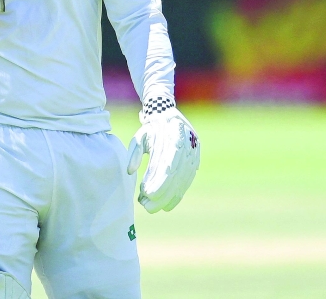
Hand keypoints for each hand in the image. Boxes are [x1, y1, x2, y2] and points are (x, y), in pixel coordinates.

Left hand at [127, 98, 199, 212]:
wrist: (169, 117)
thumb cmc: (150, 129)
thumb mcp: (140, 137)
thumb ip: (134, 152)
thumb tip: (130, 171)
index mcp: (172, 137)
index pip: (167, 164)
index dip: (158, 181)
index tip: (145, 193)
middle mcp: (187, 147)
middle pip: (175, 176)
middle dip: (161, 194)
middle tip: (146, 206)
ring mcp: (193, 155)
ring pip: (182, 182)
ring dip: (168, 198)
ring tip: (153, 208)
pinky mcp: (195, 162)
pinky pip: (187, 182)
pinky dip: (177, 195)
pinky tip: (167, 206)